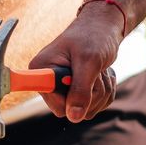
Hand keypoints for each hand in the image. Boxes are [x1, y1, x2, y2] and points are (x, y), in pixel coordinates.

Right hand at [31, 5, 122, 121]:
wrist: (103, 27)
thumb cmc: (94, 37)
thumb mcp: (89, 62)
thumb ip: (80, 90)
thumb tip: (74, 117)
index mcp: (41, 70)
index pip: (57, 105)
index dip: (74, 99)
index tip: (80, 79)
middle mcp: (48, 81)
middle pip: (73, 110)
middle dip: (92, 94)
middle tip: (96, 72)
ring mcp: (63, 88)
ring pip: (86, 110)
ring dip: (101, 91)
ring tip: (99, 70)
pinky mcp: (76, 91)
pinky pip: (94, 105)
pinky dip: (104, 90)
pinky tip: (101, 73)